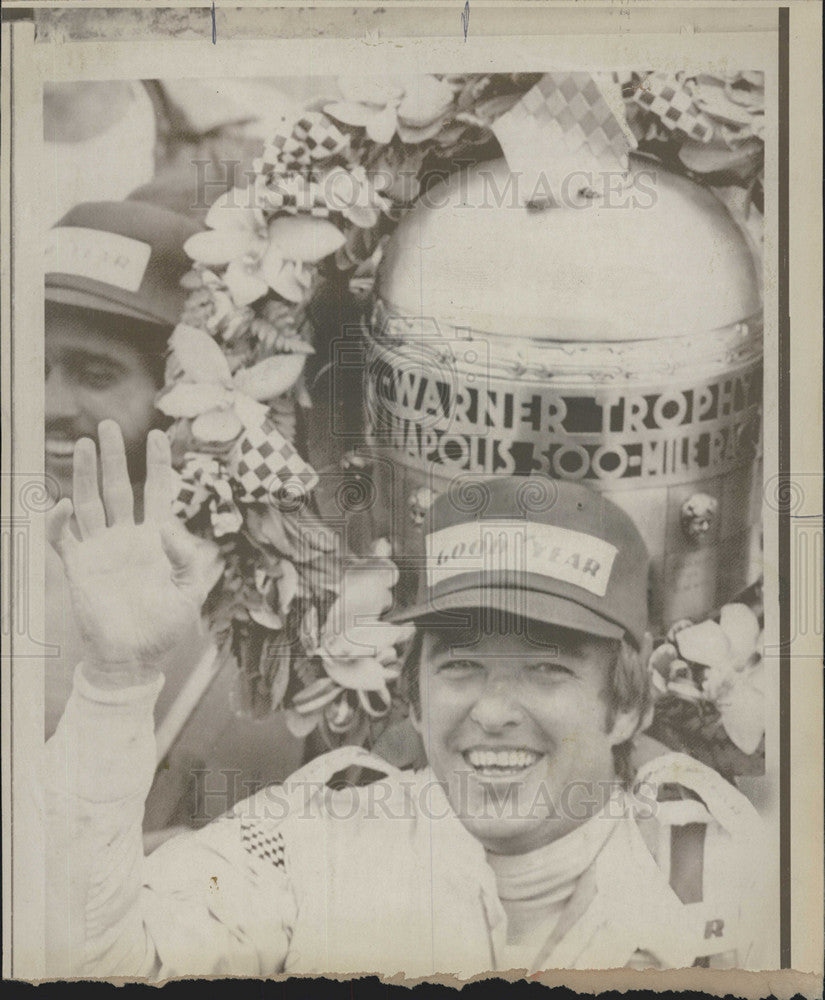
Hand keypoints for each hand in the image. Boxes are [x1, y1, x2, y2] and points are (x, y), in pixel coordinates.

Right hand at [47, 421, 202, 686]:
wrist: (135, 660)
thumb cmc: (166, 628)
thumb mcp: (190, 591)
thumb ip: (187, 559)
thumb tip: (169, 528)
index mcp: (155, 539)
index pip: (158, 492)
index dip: (158, 464)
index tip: (158, 435)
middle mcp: (126, 538)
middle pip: (118, 488)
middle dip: (114, 457)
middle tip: (107, 425)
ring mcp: (101, 550)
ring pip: (90, 503)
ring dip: (87, 475)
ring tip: (86, 444)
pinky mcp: (79, 568)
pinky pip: (63, 539)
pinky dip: (59, 522)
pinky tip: (62, 503)